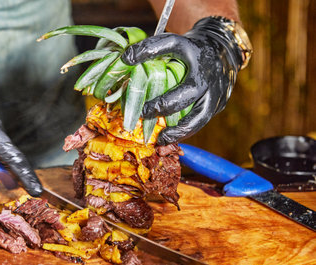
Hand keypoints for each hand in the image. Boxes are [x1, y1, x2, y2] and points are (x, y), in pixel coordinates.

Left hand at [122, 16, 249, 144]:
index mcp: (193, 49)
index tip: (126, 58)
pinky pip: (201, 121)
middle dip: (164, 105)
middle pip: (188, 90)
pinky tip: (169, 137)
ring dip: (179, 129)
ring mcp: (217, 89)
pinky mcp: (219, 103)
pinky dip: (184, 131)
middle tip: (144, 112)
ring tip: (161, 138)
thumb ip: (154, 53)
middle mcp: (207, 70)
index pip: (170, 44)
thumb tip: (123, 64)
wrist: (223, 50)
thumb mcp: (175, 45)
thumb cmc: (190, 50)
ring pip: (200, 115)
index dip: (148, 50)